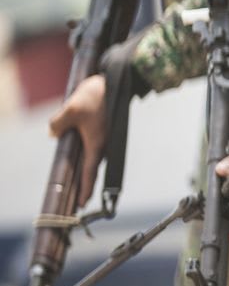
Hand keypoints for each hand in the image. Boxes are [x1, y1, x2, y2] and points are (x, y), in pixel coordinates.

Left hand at [48, 75, 107, 207]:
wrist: (119, 80)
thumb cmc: (97, 96)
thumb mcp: (71, 108)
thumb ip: (58, 123)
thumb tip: (53, 133)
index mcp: (96, 143)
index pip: (88, 172)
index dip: (84, 189)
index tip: (81, 205)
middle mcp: (102, 143)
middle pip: (91, 168)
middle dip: (85, 183)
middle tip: (77, 198)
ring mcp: (104, 136)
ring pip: (92, 156)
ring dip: (85, 168)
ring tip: (77, 179)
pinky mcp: (104, 129)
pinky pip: (93, 146)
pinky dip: (86, 154)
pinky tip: (79, 150)